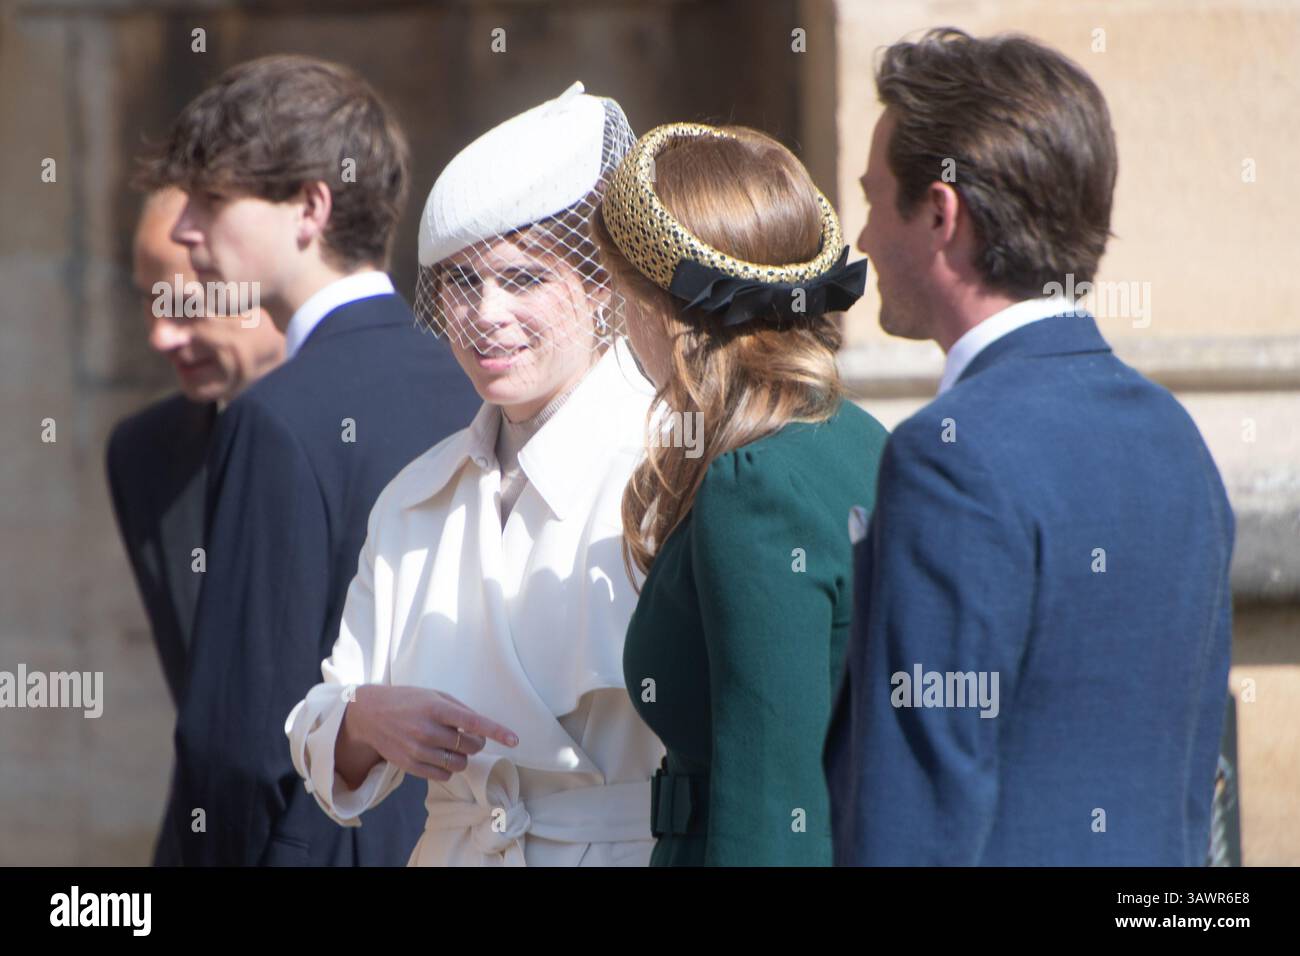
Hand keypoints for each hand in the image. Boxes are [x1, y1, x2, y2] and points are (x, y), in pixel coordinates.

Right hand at [343, 685, 517, 782]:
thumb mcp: (434, 695)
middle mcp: (428, 730)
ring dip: (462, 757)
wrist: (369, 715)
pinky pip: (443, 775)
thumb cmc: (407, 701)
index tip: (514, 740)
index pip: (474, 722)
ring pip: (459, 764)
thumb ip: (458, 710)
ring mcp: (418, 750)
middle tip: (467, 737)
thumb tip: (481, 728)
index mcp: (436, 708)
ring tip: (450, 746)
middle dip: (476, 743)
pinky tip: (439, 756)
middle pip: (470, 747)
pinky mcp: (410, 765)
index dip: (497, 732)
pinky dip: (448, 768)